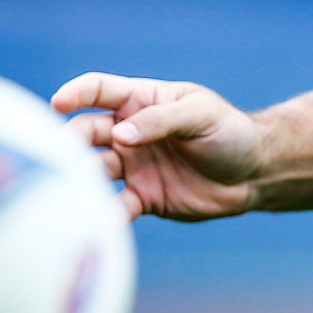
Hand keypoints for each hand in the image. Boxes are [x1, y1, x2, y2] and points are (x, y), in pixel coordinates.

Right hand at [51, 72, 261, 220]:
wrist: (254, 173)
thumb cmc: (230, 132)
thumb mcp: (201, 115)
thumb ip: (161, 120)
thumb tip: (120, 134)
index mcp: (141, 101)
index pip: (98, 90)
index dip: (76, 93)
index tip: (58, 103)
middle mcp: (128, 132)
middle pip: (85, 131)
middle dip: (71, 141)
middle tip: (66, 154)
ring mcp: (132, 165)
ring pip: (92, 169)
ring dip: (80, 178)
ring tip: (71, 189)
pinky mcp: (141, 197)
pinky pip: (115, 206)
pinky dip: (104, 214)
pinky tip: (98, 222)